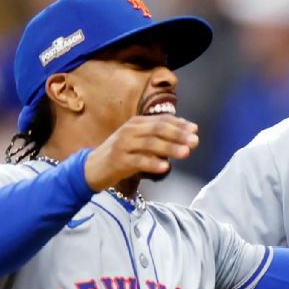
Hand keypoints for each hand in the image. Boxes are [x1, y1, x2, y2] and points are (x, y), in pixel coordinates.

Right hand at [83, 115, 198, 190]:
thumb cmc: (122, 153)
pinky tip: (165, 167)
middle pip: (158, 129)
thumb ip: (160, 135)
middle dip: (178, 135)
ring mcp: (123, 145)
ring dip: (170, 148)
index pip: (162, 120)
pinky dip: (153, 163)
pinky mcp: (118, 161)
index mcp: (137, 123)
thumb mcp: (139, 140)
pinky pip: (138, 161)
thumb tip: (187, 130)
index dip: (179, 125)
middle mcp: (130, 130)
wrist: (92, 168)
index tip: (195, 130)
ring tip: (186, 153)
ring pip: (150, 144)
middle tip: (195, 141)